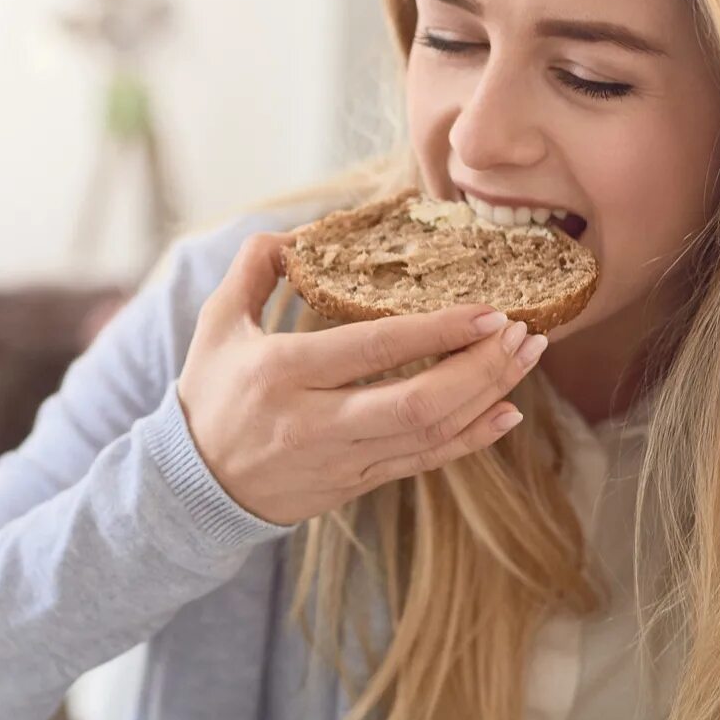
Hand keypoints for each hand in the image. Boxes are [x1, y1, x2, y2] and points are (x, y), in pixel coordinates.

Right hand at [177, 232, 546, 524]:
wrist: (194, 485)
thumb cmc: (210, 394)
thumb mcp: (216, 324)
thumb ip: (253, 269)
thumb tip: (296, 234)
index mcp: (282, 372)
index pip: (373, 349)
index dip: (437, 331)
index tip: (488, 310)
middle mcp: (315, 422)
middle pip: (416, 402)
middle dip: (480, 367)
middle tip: (522, 333)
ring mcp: (340, 460)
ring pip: (428, 434)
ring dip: (486, 396)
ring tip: (525, 359)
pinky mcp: (354, 484)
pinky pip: (423, 463)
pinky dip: (470, 439)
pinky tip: (505, 413)